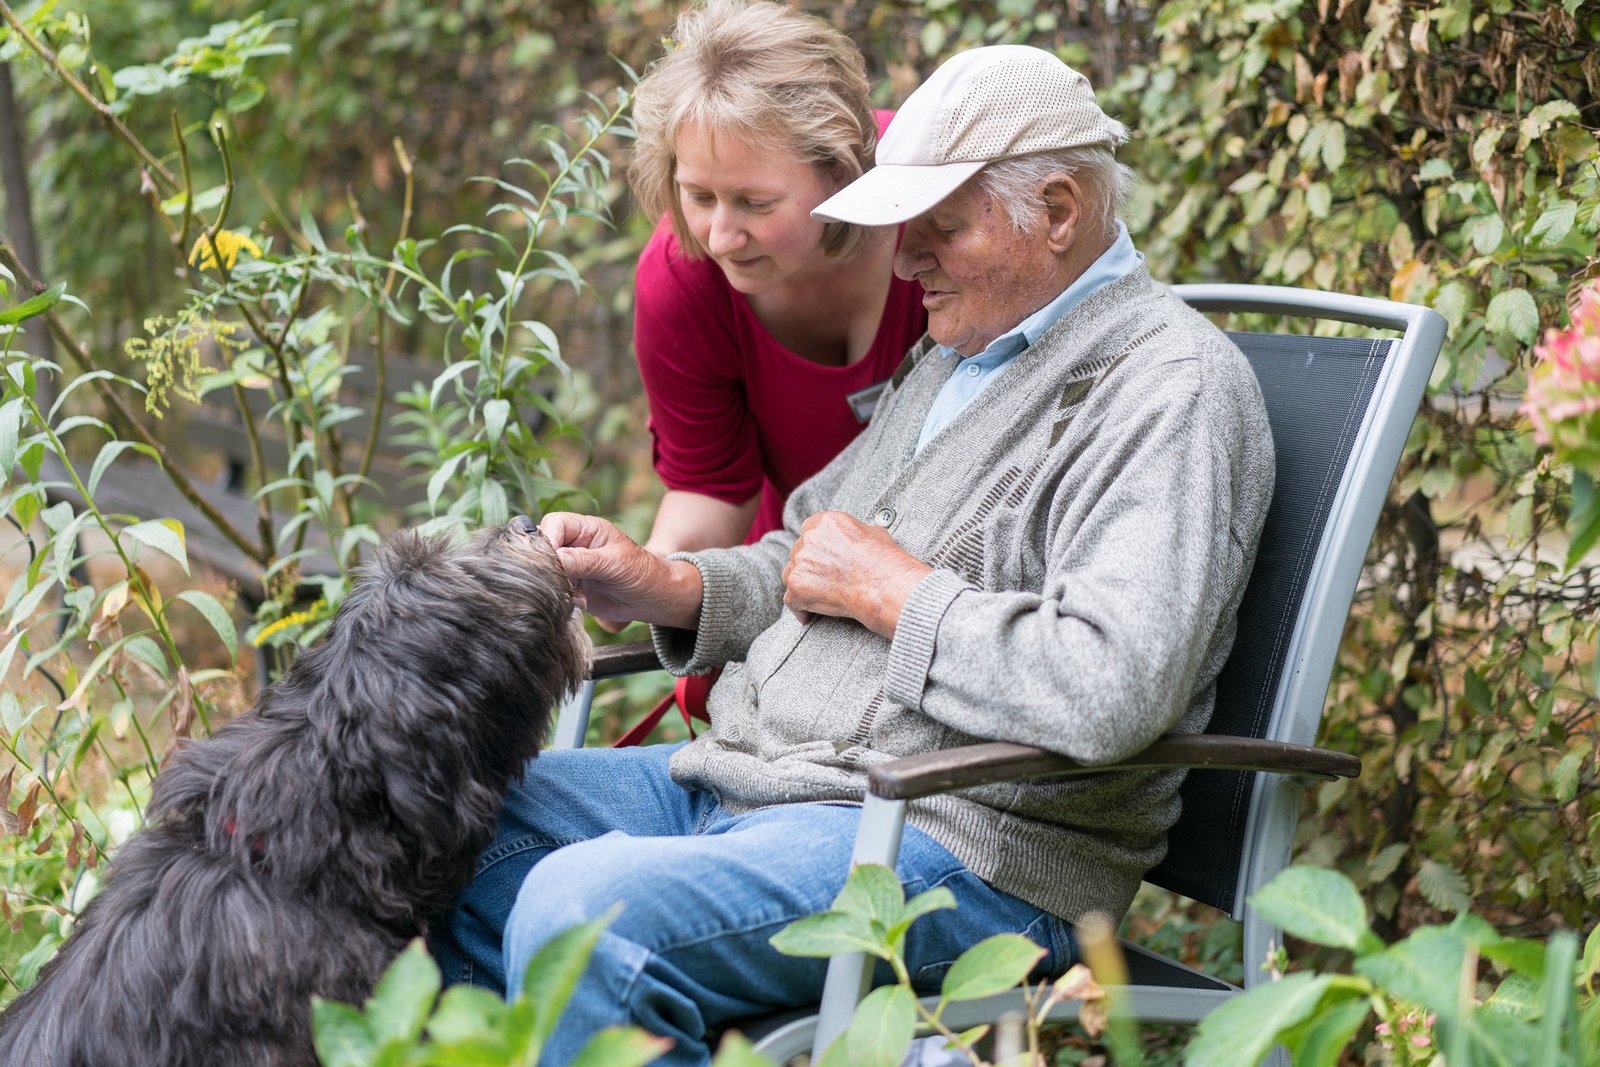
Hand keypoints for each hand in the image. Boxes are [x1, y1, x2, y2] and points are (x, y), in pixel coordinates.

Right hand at [540, 513, 703, 629]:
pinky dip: (562, 598)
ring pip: (545, 570)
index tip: (550, 560)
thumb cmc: (642, 572)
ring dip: (555, 585)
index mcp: (587, 528)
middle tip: (560, 582)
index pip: (554, 524)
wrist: (653, 599)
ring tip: (577, 596)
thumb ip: (583, 560)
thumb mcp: (615, 563)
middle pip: (543, 546)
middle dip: (547, 565)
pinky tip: (581, 604)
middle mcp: (575, 545)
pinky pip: (553, 590)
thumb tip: (553, 558)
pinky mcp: (571, 587)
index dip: (547, 540)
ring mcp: (571, 566)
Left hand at [781, 511, 930, 638]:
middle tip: (823, 579)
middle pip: (800, 552)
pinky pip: (790, 599)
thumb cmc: (884, 561)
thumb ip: (854, 534)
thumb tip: (855, 540)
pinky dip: (800, 608)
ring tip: (815, 596)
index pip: (810, 530)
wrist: (882, 586)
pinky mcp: (797, 586)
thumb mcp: (874, 534)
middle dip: (810, 565)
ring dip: (801, 583)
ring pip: (790, 573)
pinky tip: (808, 615)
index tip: (822, 557)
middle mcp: (809, 538)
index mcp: (826, 522)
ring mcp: (800, 562)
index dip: (817, 546)